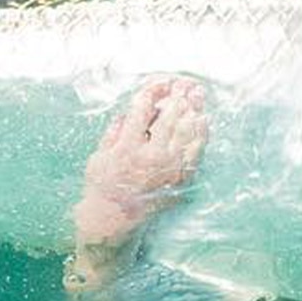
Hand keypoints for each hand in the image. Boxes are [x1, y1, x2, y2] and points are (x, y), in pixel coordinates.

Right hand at [66, 77, 206, 291]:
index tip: (161, 81)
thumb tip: (130, 110)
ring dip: (193, 108)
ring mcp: (169, 168)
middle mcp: (150, 156)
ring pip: (186, 131)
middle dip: (178, 94)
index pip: (142, 108)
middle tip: (185, 82)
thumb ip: (114, 131)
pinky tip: (203, 120)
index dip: (154, 90)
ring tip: (197, 93)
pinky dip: (201, 133)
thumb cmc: (103, 186)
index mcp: (127, 147)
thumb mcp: (99, 155)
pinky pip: (196, 150)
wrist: (115, 219)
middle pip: (170, 116)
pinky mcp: (181, 178)